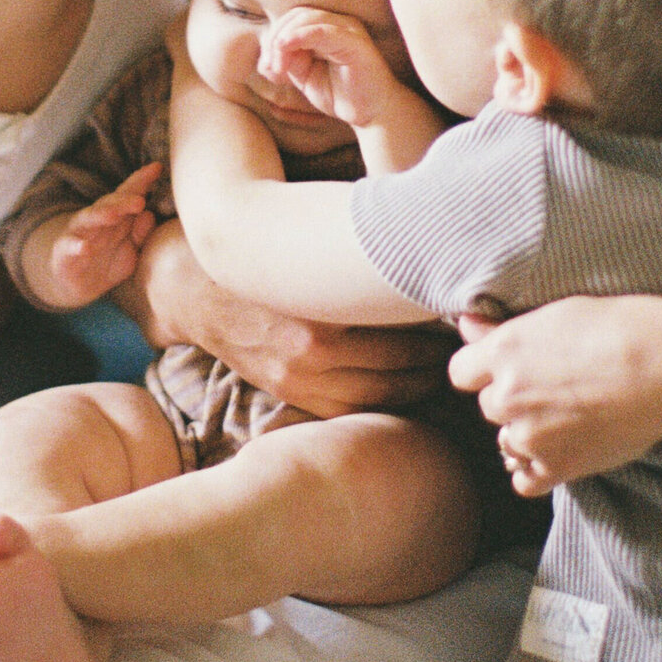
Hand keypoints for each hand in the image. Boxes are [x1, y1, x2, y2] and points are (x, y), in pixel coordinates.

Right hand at [39, 164, 163, 307]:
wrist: (79, 286)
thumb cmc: (108, 262)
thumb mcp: (131, 251)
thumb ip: (140, 234)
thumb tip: (150, 214)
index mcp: (115, 216)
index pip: (128, 194)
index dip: (141, 181)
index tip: (157, 168)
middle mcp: (97, 219)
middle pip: (109, 203)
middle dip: (124, 200)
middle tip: (140, 201)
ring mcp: (79, 233)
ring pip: (89, 218)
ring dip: (101, 215)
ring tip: (115, 215)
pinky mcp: (65, 251)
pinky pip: (70, 246)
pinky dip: (76, 246)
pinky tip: (84, 248)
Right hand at [122, 216, 451, 414]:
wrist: (197, 289)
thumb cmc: (263, 256)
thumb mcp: (309, 254)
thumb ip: (358, 266)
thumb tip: (421, 261)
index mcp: (320, 323)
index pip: (401, 337)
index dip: (438, 330)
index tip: (462, 314)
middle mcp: (311, 360)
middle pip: (398, 371)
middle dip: (436, 359)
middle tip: (464, 341)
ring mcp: (300, 383)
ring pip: (381, 395)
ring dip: (417, 384)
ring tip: (441, 363)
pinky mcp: (292, 393)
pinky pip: (351, 407)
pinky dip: (383, 398)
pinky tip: (405, 383)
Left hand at [261, 8, 400, 129]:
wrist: (371, 113)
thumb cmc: (340, 93)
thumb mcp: (305, 76)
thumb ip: (288, 61)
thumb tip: (265, 59)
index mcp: (327, 27)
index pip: (293, 18)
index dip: (274, 37)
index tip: (267, 68)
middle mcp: (339, 23)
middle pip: (297, 14)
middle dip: (276, 38)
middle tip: (271, 68)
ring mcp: (349, 30)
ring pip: (308, 18)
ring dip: (284, 40)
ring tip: (279, 68)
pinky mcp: (355, 42)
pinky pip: (324, 31)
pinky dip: (300, 36)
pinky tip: (285, 47)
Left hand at [451, 294, 661, 491]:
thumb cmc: (619, 327)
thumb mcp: (556, 314)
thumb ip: (504, 329)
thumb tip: (466, 324)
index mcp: (503, 352)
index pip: (461, 372)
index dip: (483, 370)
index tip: (508, 368)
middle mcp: (508, 396)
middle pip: (489, 406)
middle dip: (513, 400)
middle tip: (553, 390)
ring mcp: (531, 436)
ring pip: (507, 442)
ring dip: (527, 434)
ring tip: (566, 418)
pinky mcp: (558, 467)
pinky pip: (525, 480)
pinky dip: (538, 470)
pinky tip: (560, 452)